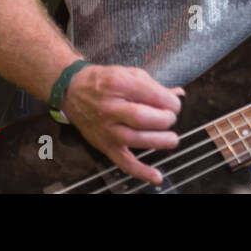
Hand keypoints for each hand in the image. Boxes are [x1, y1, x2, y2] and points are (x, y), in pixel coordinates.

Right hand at [59, 64, 184, 185]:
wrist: (72, 91)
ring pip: (135, 139)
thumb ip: (154, 85)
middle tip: (171, 118)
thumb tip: (179, 94)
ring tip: (172, 139)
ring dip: (159, 141)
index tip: (175, 104)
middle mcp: (111, 108)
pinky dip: (141, 171)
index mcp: (120, 85)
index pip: (153, 96)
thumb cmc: (104, 81)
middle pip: (143, 118)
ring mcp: (107, 129)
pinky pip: (123, 162)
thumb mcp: (129, 74)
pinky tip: (157, 176)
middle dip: (165, 119)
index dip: (171, 103)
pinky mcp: (104, 145)